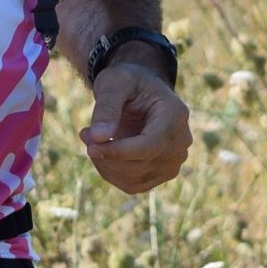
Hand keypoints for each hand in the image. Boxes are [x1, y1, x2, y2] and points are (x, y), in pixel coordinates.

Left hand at [80, 59, 190, 195]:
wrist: (141, 92)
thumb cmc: (128, 82)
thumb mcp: (114, 83)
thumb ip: (107, 107)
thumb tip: (99, 137)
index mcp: (175, 116)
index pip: (150, 146)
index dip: (119, 152)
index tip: (91, 145)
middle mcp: (181, 142)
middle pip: (141, 166)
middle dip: (106, 156)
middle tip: (85, 134)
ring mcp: (174, 161)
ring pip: (134, 179)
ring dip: (105, 165)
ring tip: (91, 139)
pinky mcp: (161, 174)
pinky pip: (133, 185)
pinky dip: (111, 173)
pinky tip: (102, 152)